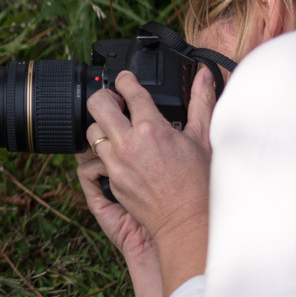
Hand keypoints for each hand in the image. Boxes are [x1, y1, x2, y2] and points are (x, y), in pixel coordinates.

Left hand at [84, 68, 216, 296]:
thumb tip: (203, 75)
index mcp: (151, 129)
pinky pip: (98, 158)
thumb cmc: (200, 182)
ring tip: (117, 128)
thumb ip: (201, 102)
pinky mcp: (112, 180)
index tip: (126, 79)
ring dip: (102, 126)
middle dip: (104, 97)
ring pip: (92, 132)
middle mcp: (129, 144)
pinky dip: (106, 151)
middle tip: (115, 101)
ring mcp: (117, 164)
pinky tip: (121, 152)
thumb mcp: (203, 137)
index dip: (125, 79)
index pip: (130, 91)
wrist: (187, 220)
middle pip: (97, 105)